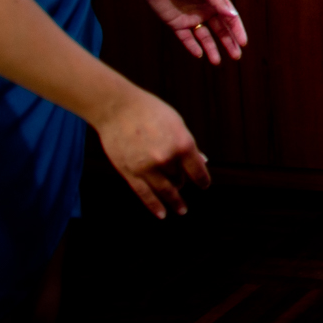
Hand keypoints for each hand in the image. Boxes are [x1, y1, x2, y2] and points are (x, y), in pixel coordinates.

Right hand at [93, 87, 209, 217]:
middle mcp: (167, 158)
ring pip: (165, 190)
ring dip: (174, 200)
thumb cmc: (151, 112)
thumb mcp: (177, 125)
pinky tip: (162, 214)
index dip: (203, 180)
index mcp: (183, 144)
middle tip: (183, 183)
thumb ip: (189, 146)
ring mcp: (147, 167)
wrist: (118, 108)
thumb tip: (203, 161)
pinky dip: (154, 206)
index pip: (198, 170)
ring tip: (181, 210)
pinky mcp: (130, 172)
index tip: (204, 185)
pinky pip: (144, 194)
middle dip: (183, 181)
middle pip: (180, 179)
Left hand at [137, 0, 246, 63]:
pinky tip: (199, 54)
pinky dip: (193, 47)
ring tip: (217, 62)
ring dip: (212, 49)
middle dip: (228, 43)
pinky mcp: (176, 24)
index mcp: (215, 1)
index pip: (230, 19)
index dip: (237, 30)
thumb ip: (218, 2)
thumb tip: (233, 16)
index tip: (243, 43)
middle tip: (236, 56)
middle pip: (220, 30)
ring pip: (205, 37)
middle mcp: (205, 11)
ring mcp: (191, 19)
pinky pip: (186, 39)